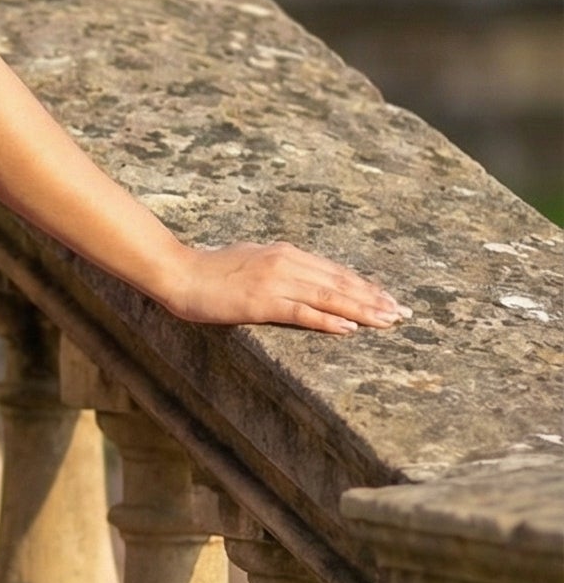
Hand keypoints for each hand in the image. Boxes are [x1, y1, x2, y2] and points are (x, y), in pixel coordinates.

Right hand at [169, 241, 407, 333]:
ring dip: (362, 310)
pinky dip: (328, 321)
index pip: (336, 272)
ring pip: (329, 297)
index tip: (389, 299)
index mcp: (287, 254)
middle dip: (375, 299)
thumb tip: (302, 281)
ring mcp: (275, 282)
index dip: (366, 286)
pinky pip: (302, 312)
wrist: (179, 272)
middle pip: (340, 283)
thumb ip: (280, 269)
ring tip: (388, 321)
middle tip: (403, 314)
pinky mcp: (261, 302)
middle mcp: (287, 263)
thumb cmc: (210, 270)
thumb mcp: (252, 261)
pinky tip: (349, 329)